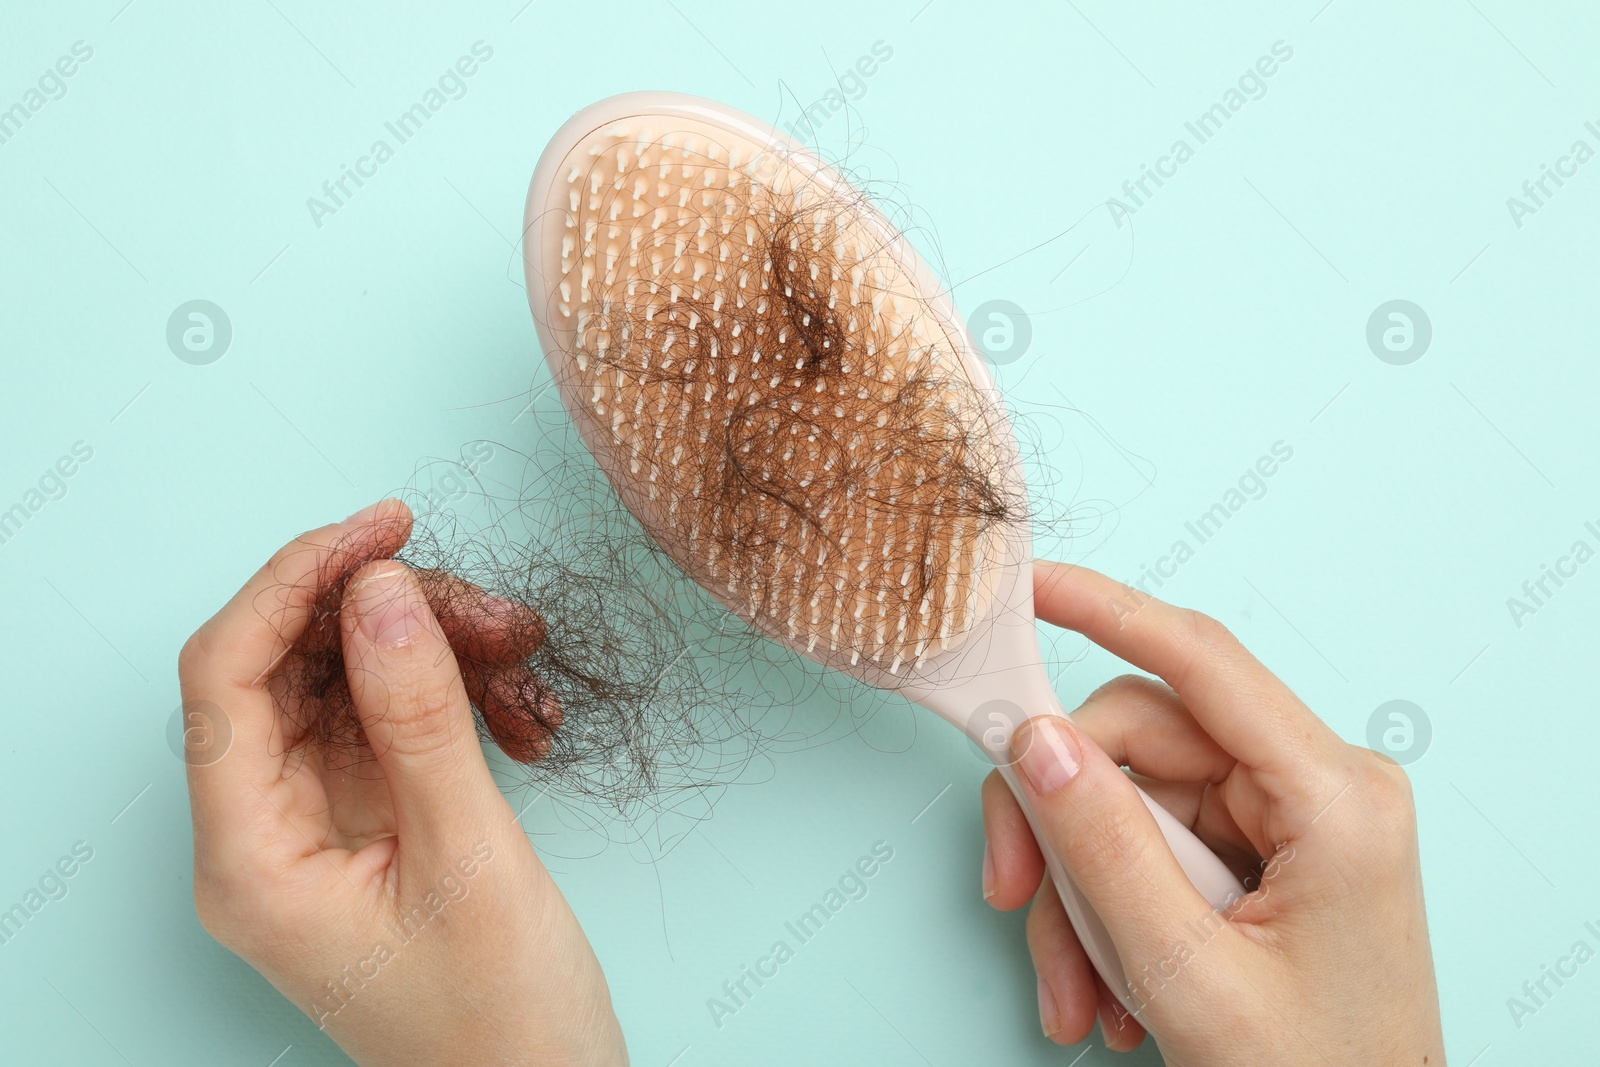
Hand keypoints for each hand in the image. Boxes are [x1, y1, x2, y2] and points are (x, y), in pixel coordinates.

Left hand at [178, 500, 626, 1065]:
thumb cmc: (499, 1019)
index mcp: (248, 860)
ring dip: (430, 650)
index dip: (293, 582)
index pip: (223, 677)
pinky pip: (391, 721)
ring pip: (346, 684)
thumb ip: (419, 718)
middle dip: (383, 615)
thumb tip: (380, 591)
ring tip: (514, 652)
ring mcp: (314, 826)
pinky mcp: (367, 822)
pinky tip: (514, 704)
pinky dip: (451, 696)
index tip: (379, 531)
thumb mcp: (468, 858)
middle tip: (478, 604)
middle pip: (287, 667)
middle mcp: (261, 836)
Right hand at [981, 561, 1443, 1062]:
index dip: (1107, 608)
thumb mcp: (1189, 972)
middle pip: (1140, 743)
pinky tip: (1106, 989)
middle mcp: (1316, 787)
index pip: (1201, 662)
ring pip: (1129, 801)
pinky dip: (1107, 912)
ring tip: (1077, 993)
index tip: (1029, 586)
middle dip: (1063, 825)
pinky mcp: (1260, 854)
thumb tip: (1036, 740)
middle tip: (1012, 895)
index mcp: (1335, 798)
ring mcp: (1287, 820)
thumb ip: (1105, 848)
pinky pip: (1148, 846)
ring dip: (1081, 894)